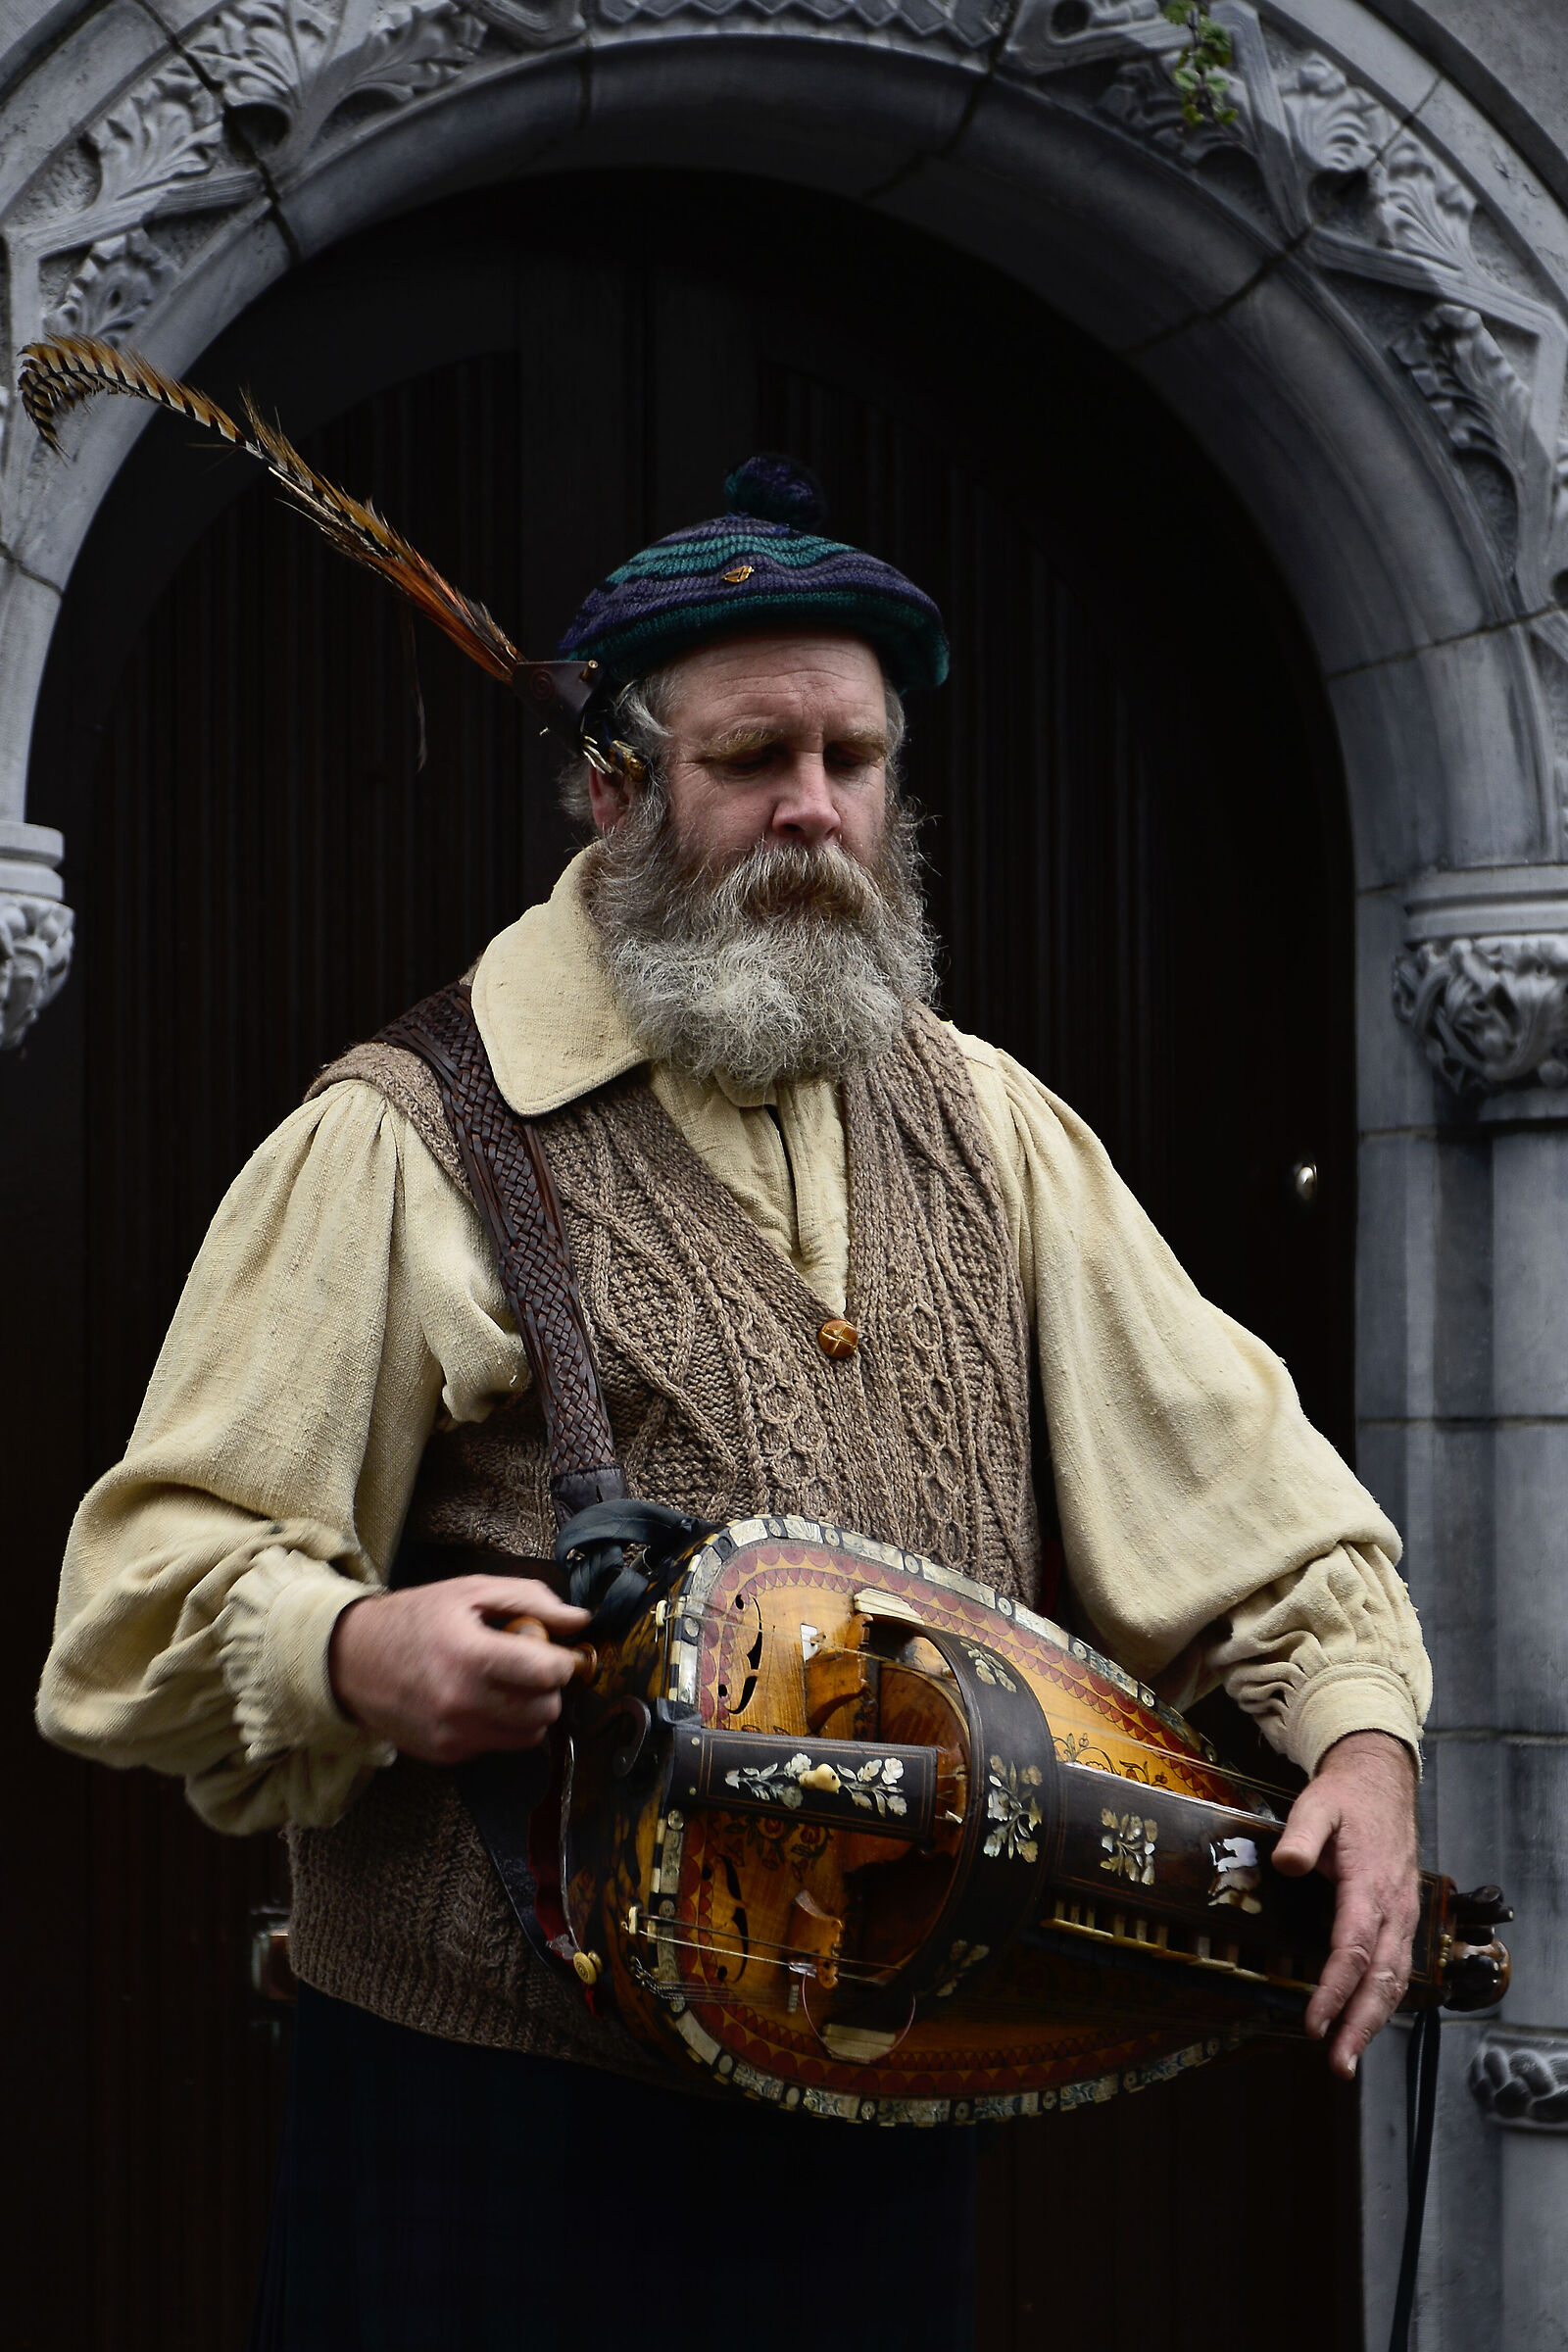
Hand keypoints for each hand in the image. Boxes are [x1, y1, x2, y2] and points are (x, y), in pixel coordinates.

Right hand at [329, 1575, 591, 1764]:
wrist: (352, 1661)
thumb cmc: (415, 1619)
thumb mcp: (470, 1591)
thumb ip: (530, 1601)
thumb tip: (579, 1620)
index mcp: (470, 1655)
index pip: (548, 1674)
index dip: (563, 1661)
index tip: (555, 1650)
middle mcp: (461, 1703)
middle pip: (545, 1710)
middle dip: (548, 1687)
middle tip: (528, 1665)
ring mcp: (453, 1734)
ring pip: (529, 1736)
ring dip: (529, 1710)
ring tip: (504, 1683)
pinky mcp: (447, 1754)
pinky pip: (498, 1744)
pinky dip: (500, 1724)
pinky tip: (477, 1699)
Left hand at [1272, 1730, 1419, 2078]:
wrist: (1383, 1782)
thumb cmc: (1347, 1797)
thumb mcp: (1317, 1803)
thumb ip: (1301, 1833)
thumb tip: (1288, 1864)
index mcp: (1371, 1885)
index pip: (1353, 1950)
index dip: (1334, 1990)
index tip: (1314, 2022)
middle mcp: (1394, 1909)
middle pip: (1381, 1979)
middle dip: (1359, 2024)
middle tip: (1337, 2063)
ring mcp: (1403, 1917)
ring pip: (1394, 1981)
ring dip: (1372, 2022)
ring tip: (1347, 2058)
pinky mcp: (1402, 1920)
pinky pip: (1396, 1969)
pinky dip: (1382, 2002)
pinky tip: (1364, 2024)